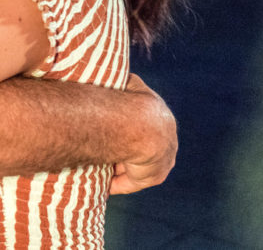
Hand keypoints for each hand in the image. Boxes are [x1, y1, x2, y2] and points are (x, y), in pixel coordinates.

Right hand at [108, 74, 177, 194]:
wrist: (140, 125)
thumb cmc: (131, 101)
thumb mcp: (130, 83)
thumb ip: (125, 83)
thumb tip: (116, 80)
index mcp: (162, 119)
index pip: (143, 127)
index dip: (125, 129)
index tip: (108, 130)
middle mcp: (168, 142)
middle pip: (140, 149)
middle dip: (121, 150)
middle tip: (99, 148)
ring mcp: (163, 161)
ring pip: (135, 166)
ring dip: (117, 166)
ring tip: (94, 164)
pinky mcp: (154, 177)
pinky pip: (130, 183)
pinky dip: (115, 183)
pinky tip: (100, 183)